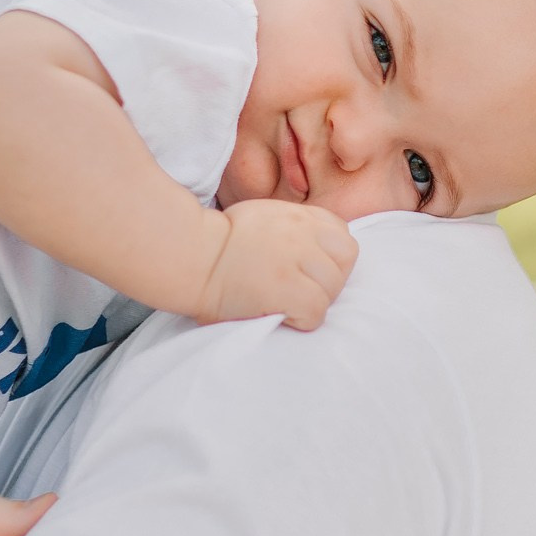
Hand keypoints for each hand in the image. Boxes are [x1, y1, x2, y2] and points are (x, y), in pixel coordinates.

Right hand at [192, 199, 357, 330]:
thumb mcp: (269, 217)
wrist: (191, 255)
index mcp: (301, 216)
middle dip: (325, 282)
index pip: (343, 240)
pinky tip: (278, 313)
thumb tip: (323, 252)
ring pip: (332, 290)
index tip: (307, 269)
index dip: (330, 259)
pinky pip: (316, 313)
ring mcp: (297, 262)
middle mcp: (304, 235)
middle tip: (296, 289)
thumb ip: (299, 229)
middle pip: (344, 265)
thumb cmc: (223, 242)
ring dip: (312, 301)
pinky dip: (301, 319)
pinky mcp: (288, 289)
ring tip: (283, 301)